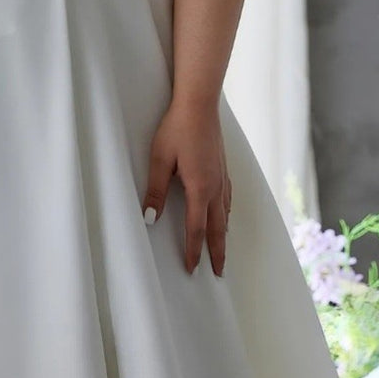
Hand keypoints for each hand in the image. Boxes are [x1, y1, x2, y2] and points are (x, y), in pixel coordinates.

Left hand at [142, 100, 230, 276]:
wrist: (199, 104)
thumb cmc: (177, 129)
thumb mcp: (159, 159)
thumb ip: (155, 190)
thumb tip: (150, 218)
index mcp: (200, 188)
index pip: (196, 228)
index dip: (194, 250)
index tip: (192, 269)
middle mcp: (215, 186)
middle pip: (217, 228)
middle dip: (217, 251)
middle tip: (218, 272)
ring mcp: (223, 176)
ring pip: (225, 214)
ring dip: (223, 235)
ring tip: (222, 250)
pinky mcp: (224, 166)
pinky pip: (228, 198)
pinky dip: (227, 214)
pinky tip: (226, 214)